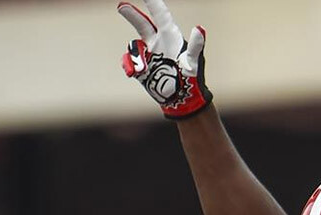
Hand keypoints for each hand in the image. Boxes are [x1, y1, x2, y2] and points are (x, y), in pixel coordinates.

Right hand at [118, 0, 211, 119]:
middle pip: (141, 23)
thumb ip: (195, 45)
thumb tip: (200, 28)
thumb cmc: (191, 79)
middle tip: (121, 6)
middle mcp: (158, 41)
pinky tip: (136, 73)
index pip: (159, 14)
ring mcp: (148, 53)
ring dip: (136, 58)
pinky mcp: (140, 65)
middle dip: (131, 14)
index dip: (152, 1)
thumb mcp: (193, 62)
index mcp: (171, 36)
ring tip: (144, 71)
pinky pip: (129, 61)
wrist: (180, 99)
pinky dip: (130, 66)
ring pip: (134, 47)